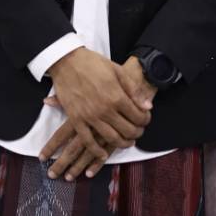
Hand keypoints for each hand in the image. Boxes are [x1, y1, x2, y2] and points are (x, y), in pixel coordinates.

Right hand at [42, 48, 151, 179]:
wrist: (66, 61)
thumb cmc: (93, 63)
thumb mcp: (117, 70)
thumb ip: (133, 90)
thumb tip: (148, 107)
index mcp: (117, 96)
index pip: (138, 116)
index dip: (145, 120)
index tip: (146, 119)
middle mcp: (105, 110)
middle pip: (127, 130)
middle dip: (137, 133)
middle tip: (138, 132)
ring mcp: (90, 117)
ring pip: (111, 138)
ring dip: (122, 143)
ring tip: (127, 141)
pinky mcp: (76, 120)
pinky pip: (87, 141)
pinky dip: (96, 151)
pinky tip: (103, 154)